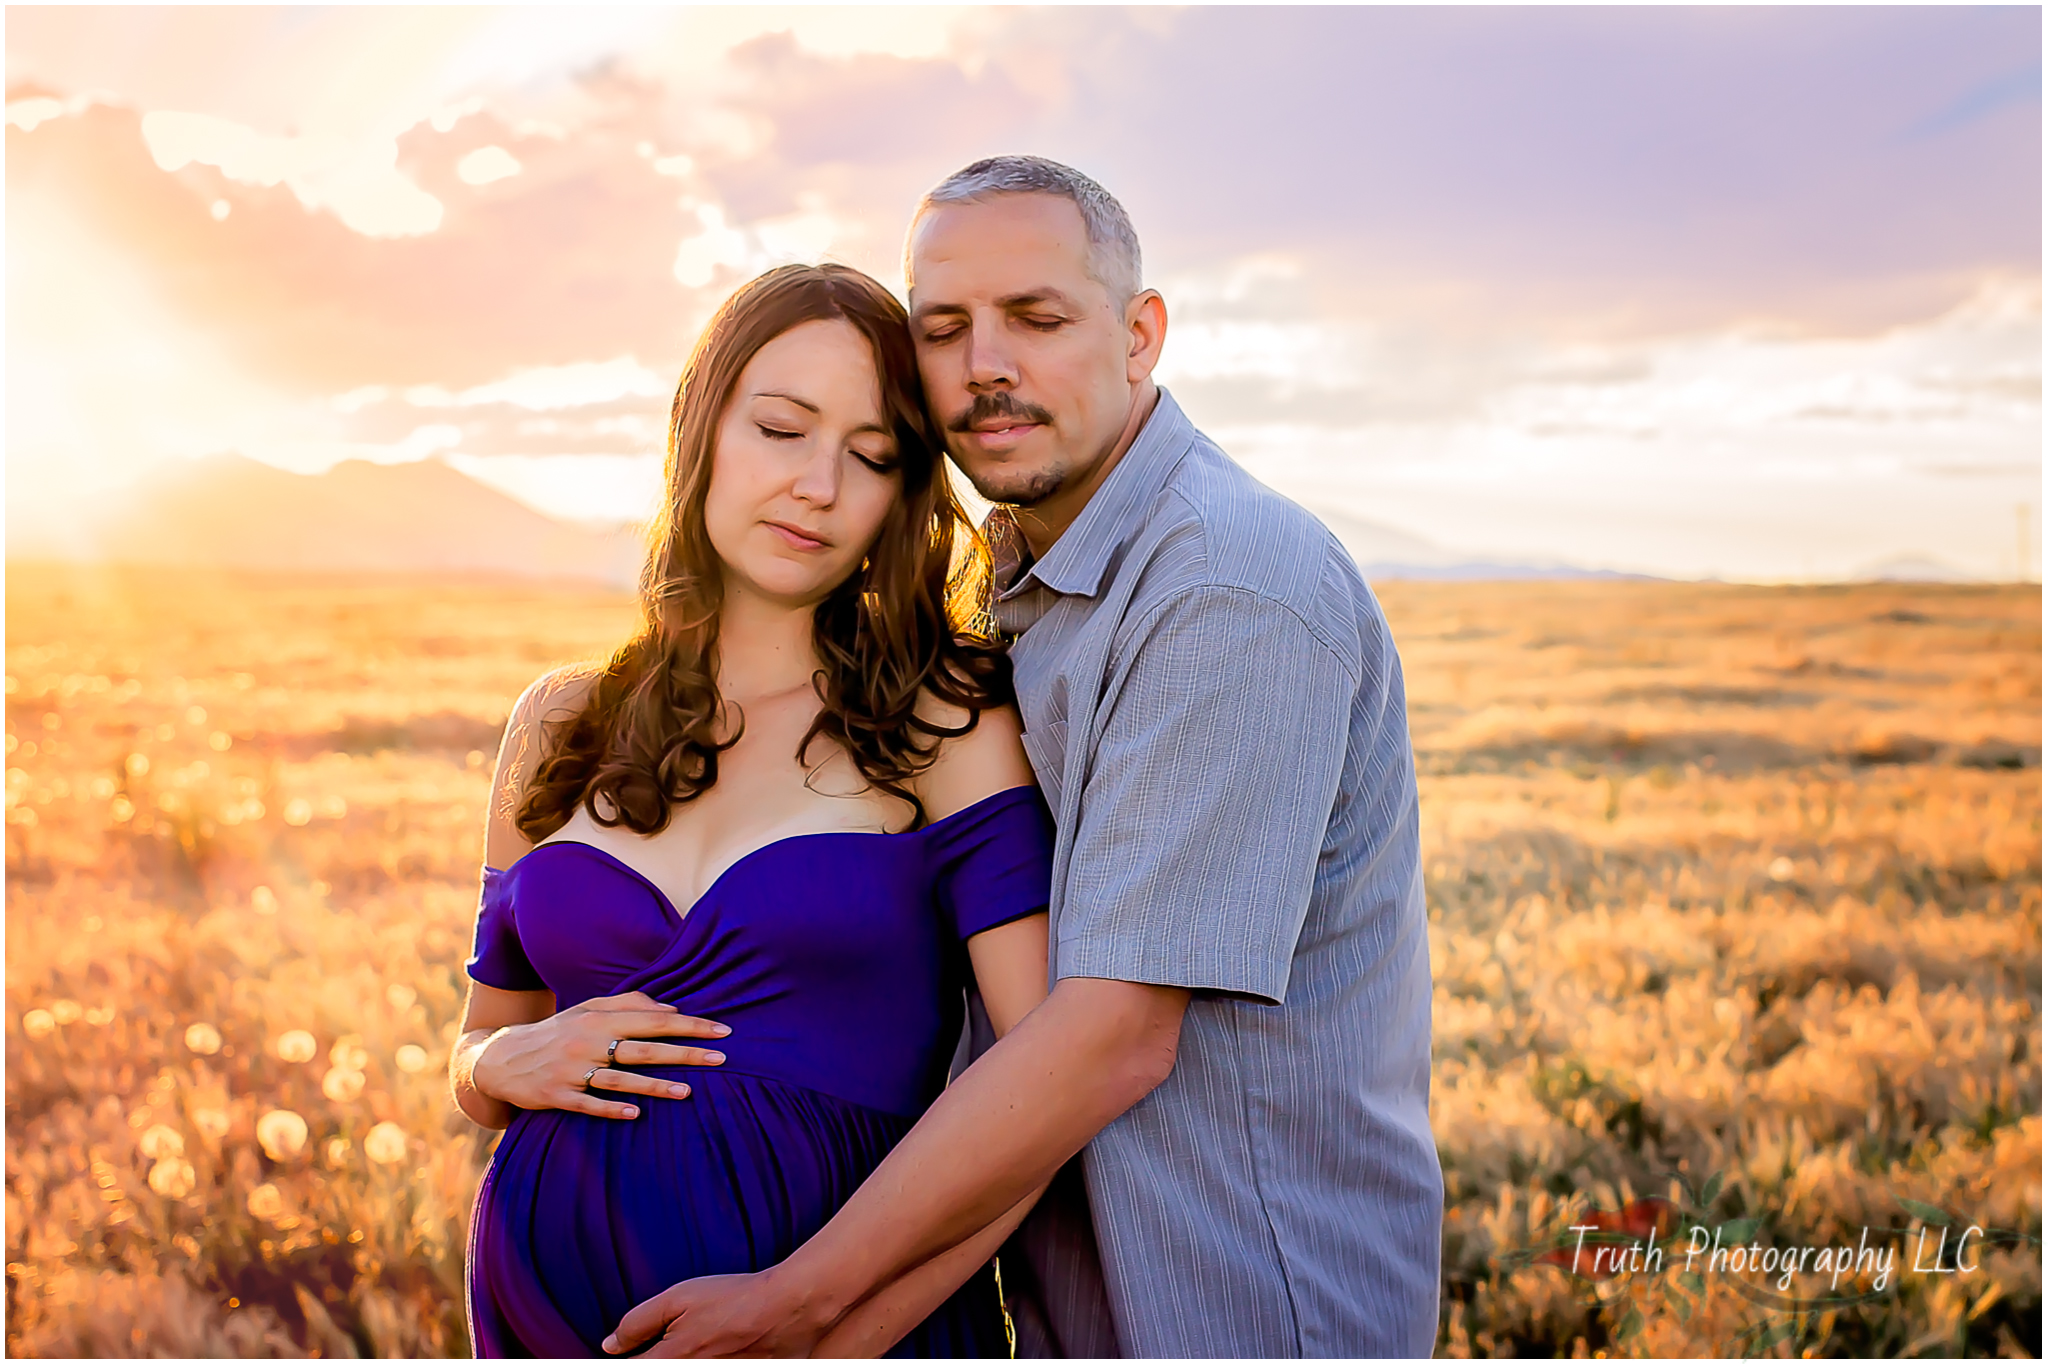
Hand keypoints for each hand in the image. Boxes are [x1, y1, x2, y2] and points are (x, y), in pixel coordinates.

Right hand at [472, 991, 728, 1119]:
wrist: (500, 1059)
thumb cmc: (557, 1032)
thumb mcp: (587, 1011)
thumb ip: (628, 1005)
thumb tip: (672, 1009)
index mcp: (598, 1019)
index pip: (653, 1020)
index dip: (689, 1025)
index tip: (723, 1031)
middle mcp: (587, 1042)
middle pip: (643, 1048)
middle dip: (684, 1053)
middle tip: (721, 1059)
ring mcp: (571, 1071)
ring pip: (619, 1079)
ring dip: (654, 1085)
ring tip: (687, 1091)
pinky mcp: (556, 1097)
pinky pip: (588, 1104)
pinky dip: (611, 1109)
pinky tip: (636, 1115)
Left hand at [602, 1267, 836, 1358]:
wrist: (789, 1308)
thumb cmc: (734, 1299)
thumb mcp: (678, 1298)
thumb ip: (637, 1323)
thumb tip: (609, 1345)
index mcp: (670, 1361)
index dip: (629, 1357)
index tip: (634, 1351)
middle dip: (658, 1354)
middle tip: (682, 1336)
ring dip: (685, 1355)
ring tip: (704, 1335)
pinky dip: (710, 1356)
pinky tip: (718, 1344)